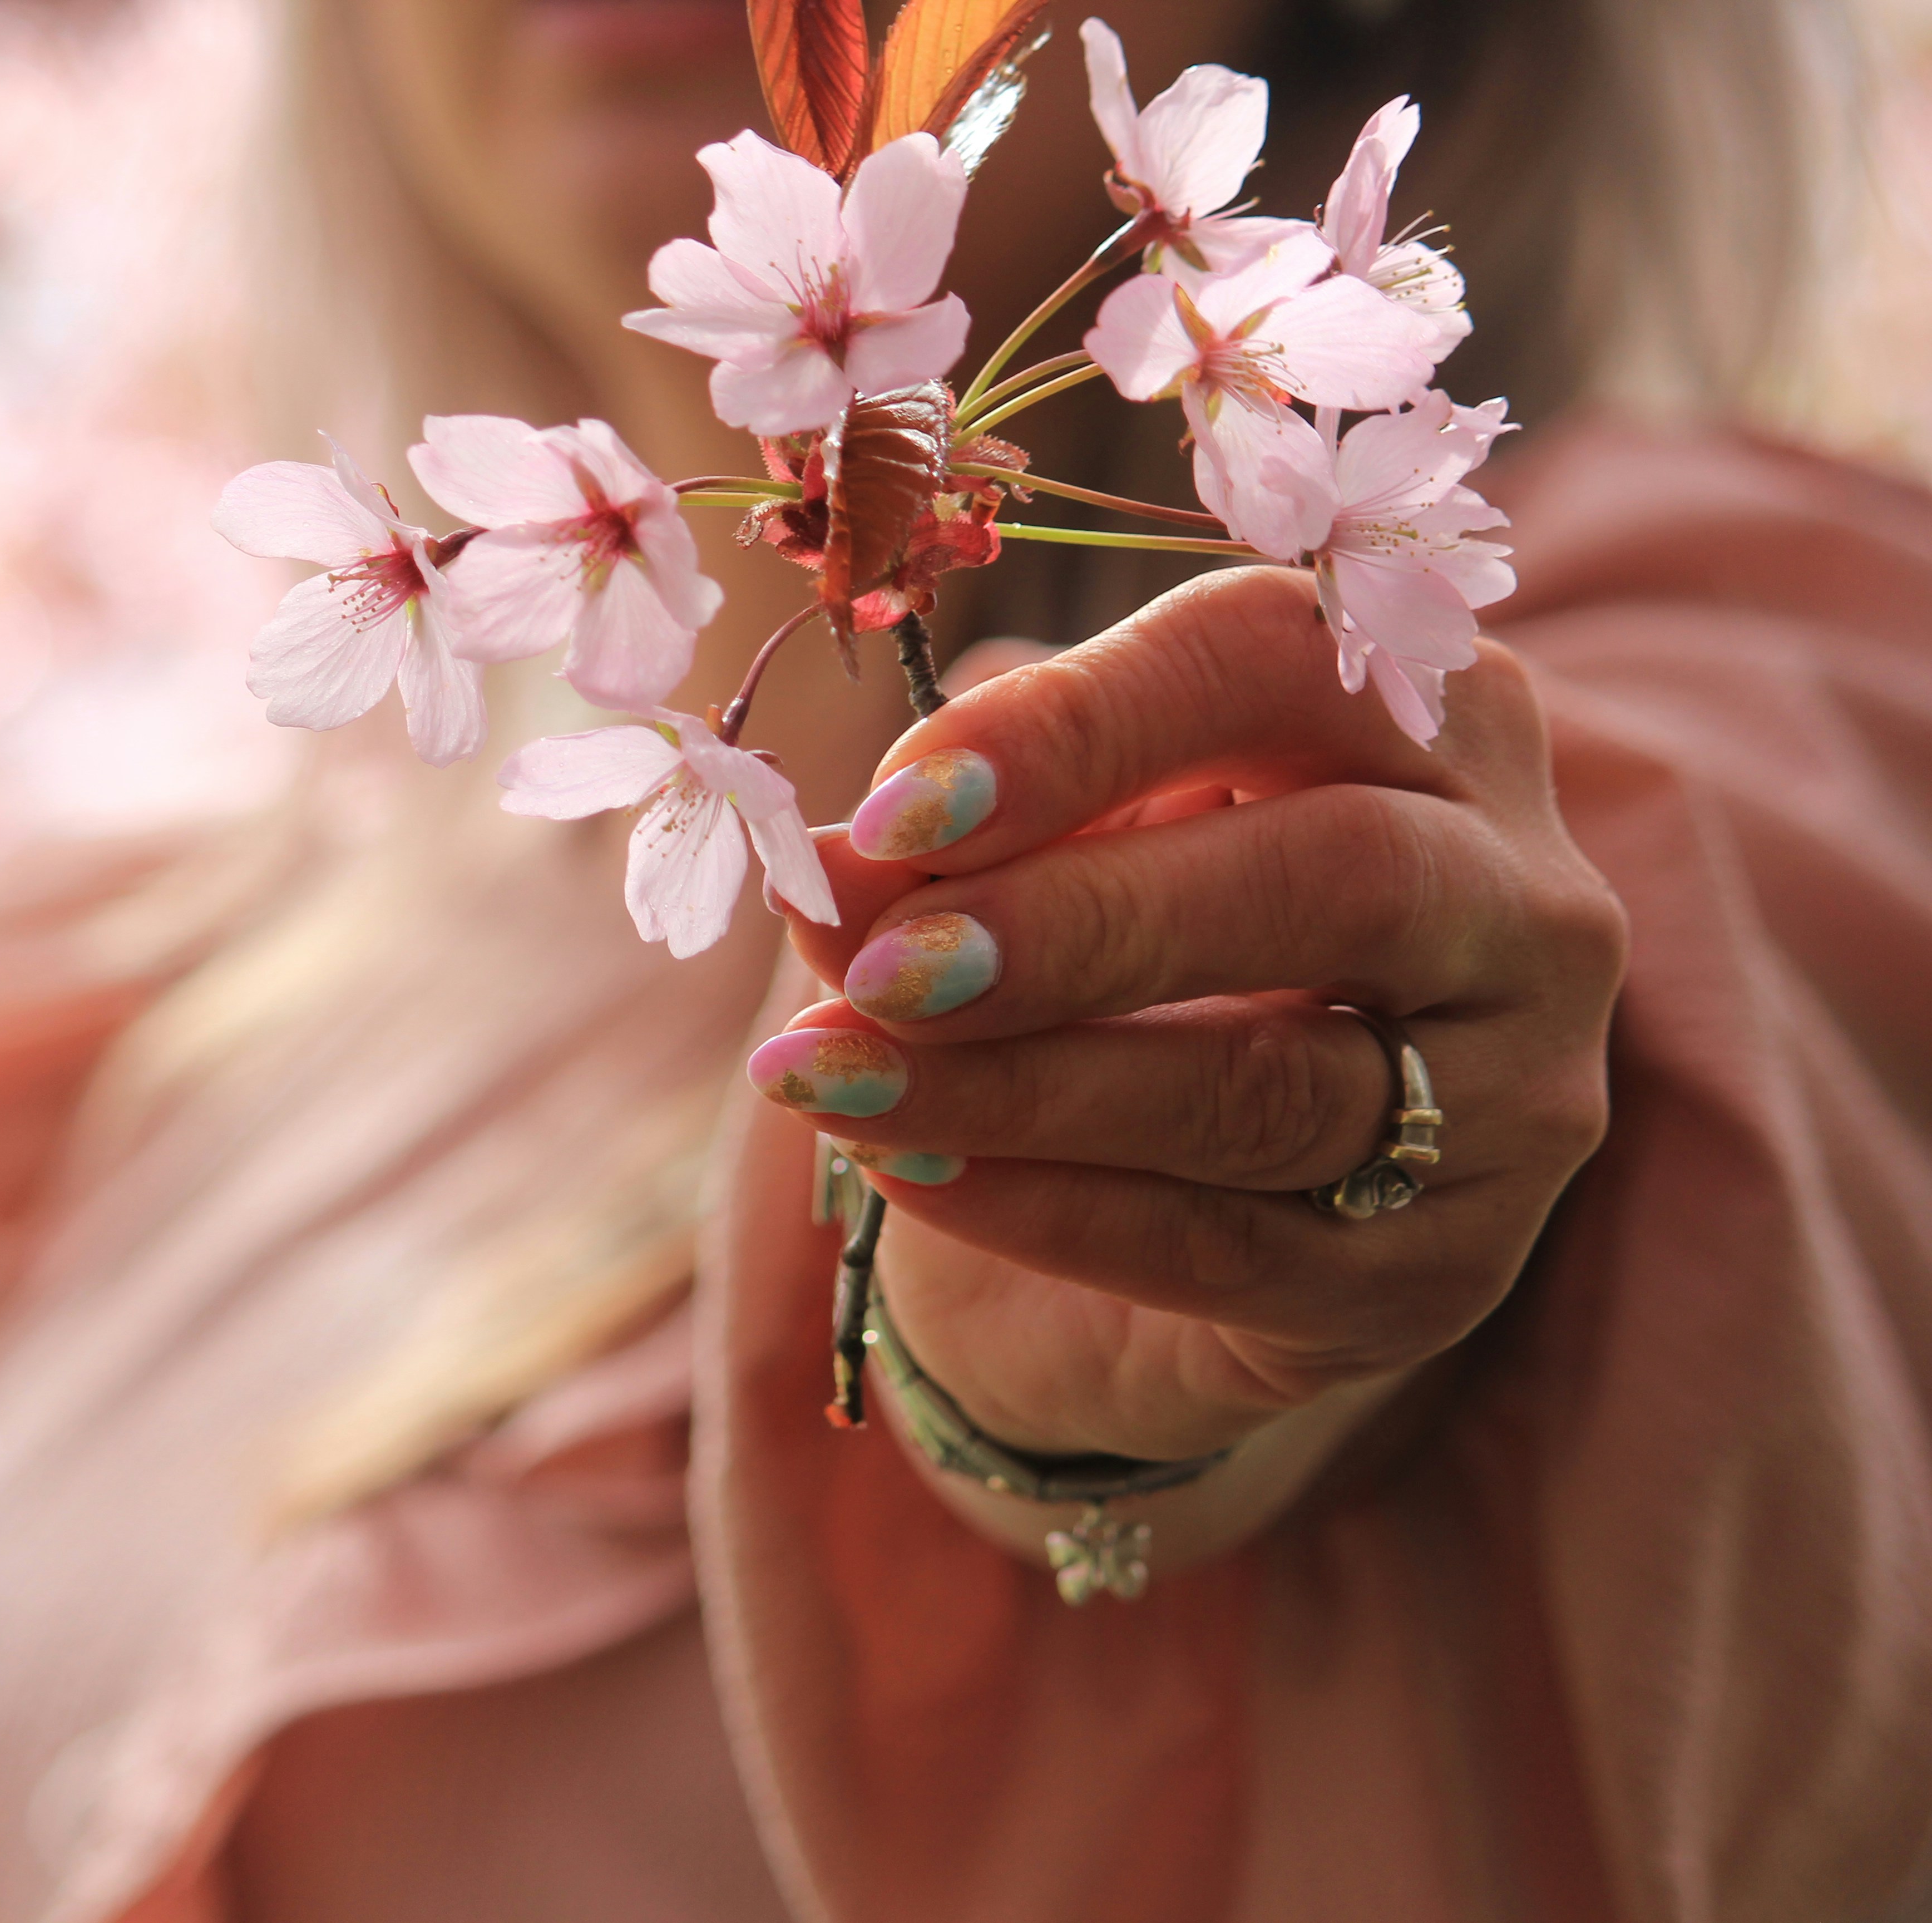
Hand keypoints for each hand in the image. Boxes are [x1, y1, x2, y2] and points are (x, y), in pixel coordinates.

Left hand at [763, 567, 1626, 1471]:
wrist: (1166, 1221)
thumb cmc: (1111, 970)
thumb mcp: (1038, 864)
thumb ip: (956, 847)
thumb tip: (829, 875)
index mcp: (1436, 724)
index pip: (1282, 666)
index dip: (1080, 728)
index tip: (893, 808)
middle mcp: (1524, 904)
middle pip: (1343, 876)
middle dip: (1083, 920)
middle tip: (878, 966)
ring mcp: (1511, 1108)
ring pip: (1273, 1087)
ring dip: (1022, 1083)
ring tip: (831, 1076)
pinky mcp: (1436, 1281)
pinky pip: (1226, 1248)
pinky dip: (1043, 1207)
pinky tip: (901, 1170)